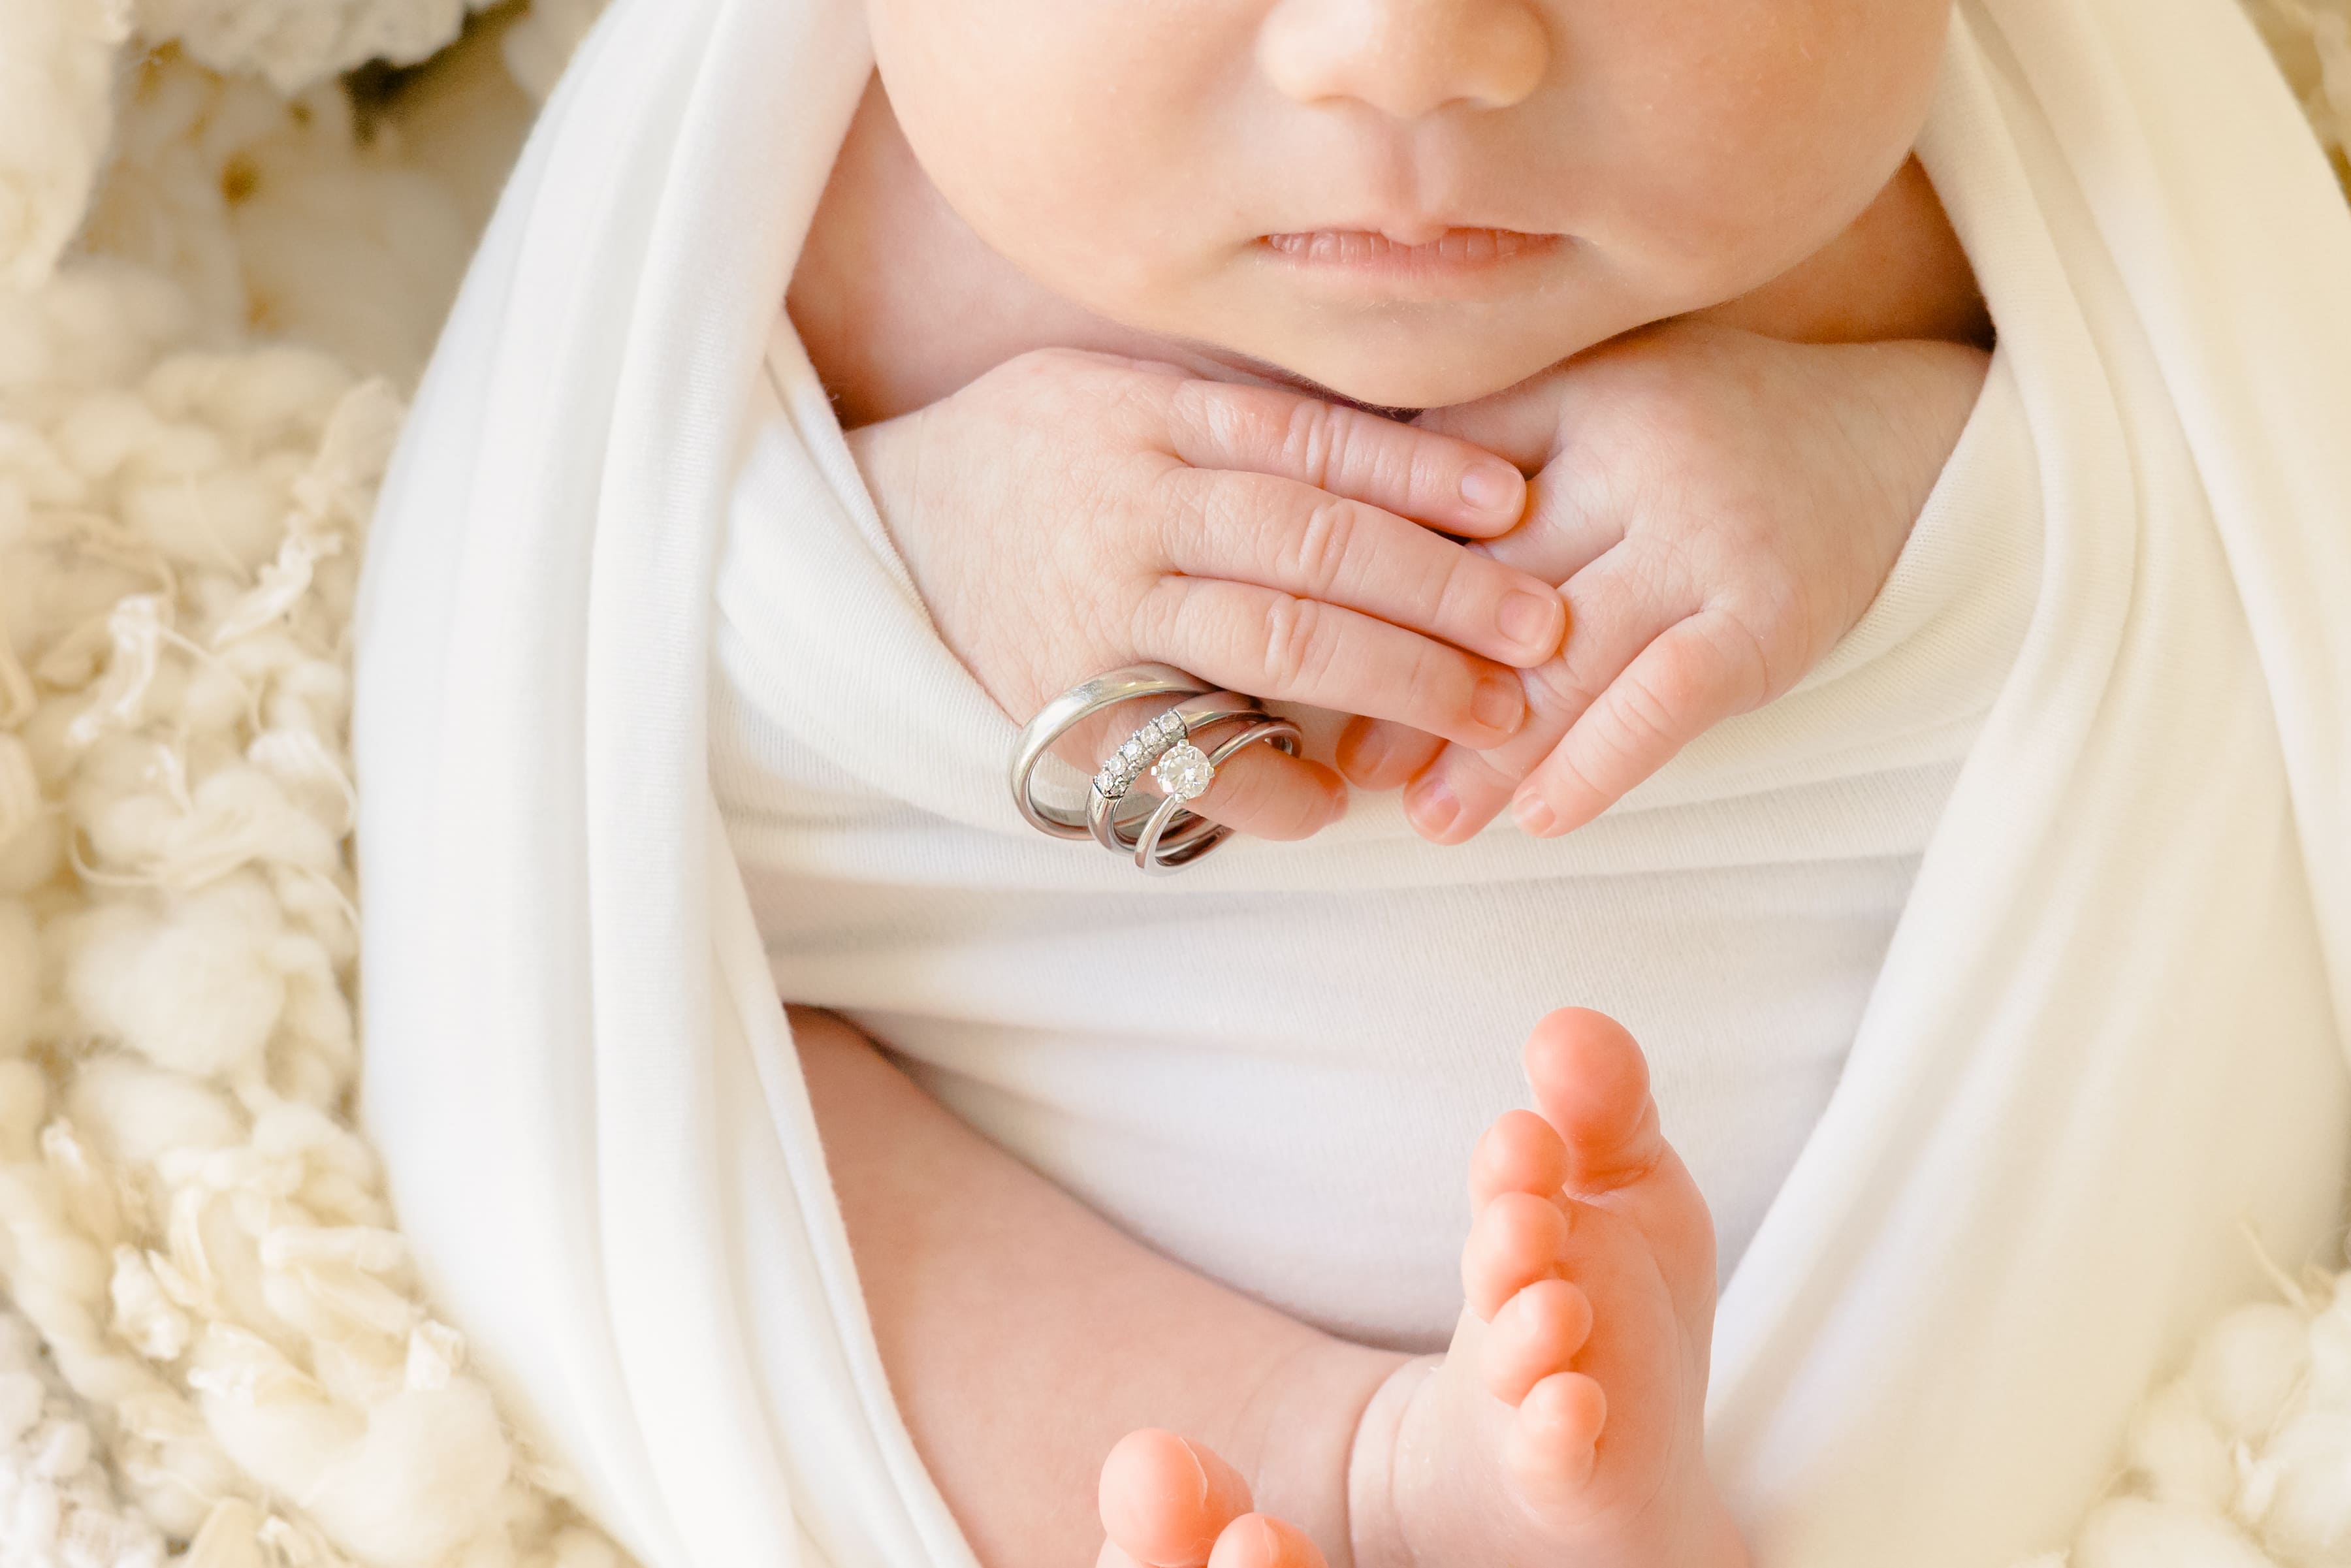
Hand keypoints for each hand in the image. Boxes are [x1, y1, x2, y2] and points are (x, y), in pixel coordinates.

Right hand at [846, 348, 1567, 840]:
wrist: (875, 540)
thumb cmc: (1027, 459)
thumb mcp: (1114, 392)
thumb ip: (1236, 414)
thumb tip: (1406, 447)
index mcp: (1152, 419)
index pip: (1313, 443)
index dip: (1424, 475)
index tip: (1519, 507)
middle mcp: (1132, 509)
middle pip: (1314, 545)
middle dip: (1444, 591)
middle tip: (1541, 632)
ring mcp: (1096, 611)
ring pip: (1271, 642)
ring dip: (1397, 682)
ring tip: (1490, 716)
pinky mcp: (1060, 707)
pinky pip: (1182, 754)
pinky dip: (1266, 784)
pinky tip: (1334, 802)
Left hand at [1338, 320, 1991, 841]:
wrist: (1907, 442)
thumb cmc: (1717, 431)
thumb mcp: (1601, 400)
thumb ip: (1490, 445)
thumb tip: (1343, 537)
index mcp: (1578, 394)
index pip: (1447, 491)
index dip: (1372, 576)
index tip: (1308, 644)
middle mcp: (1639, 455)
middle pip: (1496, 585)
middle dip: (1414, 681)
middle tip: (1349, 762)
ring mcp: (1707, 538)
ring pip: (1568, 660)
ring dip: (1488, 752)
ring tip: (1424, 820)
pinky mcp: (1765, 616)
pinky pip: (1666, 702)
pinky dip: (1600, 764)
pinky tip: (1539, 820)